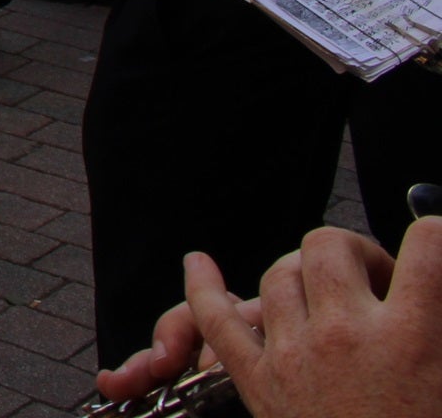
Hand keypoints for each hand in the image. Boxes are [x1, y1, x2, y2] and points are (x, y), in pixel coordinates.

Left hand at [185, 226, 441, 417]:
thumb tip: (437, 292)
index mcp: (414, 337)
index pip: (427, 247)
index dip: (435, 234)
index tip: (434, 240)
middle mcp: (348, 335)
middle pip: (329, 245)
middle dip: (355, 251)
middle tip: (376, 282)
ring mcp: (296, 355)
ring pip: (280, 272)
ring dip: (305, 272)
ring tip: (329, 296)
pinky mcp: (259, 383)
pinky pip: (215, 319)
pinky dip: (201, 288)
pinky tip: (198, 264)